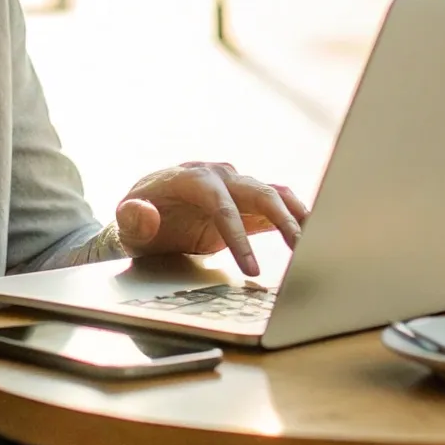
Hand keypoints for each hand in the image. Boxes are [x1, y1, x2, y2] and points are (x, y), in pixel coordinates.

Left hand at [114, 162, 309, 276]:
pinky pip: (277, 205)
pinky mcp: (246, 203)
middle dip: (282, 220)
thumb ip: (133, 218)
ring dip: (297, 216)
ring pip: (274, 195)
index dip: (238, 235)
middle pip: (259, 192)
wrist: (147, 212)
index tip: (250, 268)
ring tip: (319, 242)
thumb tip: (145, 215)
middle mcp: (220, 176)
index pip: (221, 204)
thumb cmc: (137, 218)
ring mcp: (236, 187)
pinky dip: (296, 216)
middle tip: (302, 249)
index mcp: (192, 178)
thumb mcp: (126, 221)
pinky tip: (315, 233)